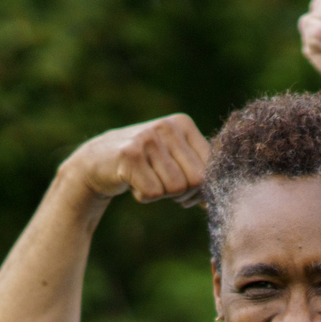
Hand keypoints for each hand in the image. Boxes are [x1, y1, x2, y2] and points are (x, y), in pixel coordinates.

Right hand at [59, 113, 211, 208]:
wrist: (96, 162)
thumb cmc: (144, 165)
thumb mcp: (174, 159)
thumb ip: (199, 171)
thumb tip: (224, 196)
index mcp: (183, 124)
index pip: (211, 168)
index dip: (201, 188)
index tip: (185, 190)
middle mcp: (167, 126)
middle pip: (196, 180)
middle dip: (183, 194)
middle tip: (163, 188)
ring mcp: (147, 139)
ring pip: (176, 188)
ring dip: (161, 195)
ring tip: (146, 181)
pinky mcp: (129, 155)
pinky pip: (154, 193)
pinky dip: (144, 197)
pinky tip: (132, 183)